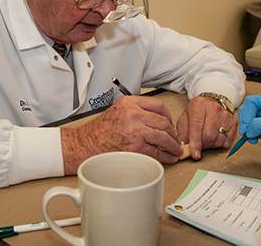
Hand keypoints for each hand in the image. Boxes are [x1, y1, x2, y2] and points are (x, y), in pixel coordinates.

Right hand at [61, 96, 182, 173]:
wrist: (84, 146)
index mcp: (129, 102)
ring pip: (163, 136)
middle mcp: (133, 113)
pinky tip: (169, 157)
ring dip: (172, 145)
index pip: (158, 105)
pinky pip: (157, 151)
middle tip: (175, 139)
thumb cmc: (99, 131)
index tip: (170, 122)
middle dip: (172, 132)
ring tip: (176, 150)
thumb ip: (135, 111)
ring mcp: (135, 129)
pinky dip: (166, 156)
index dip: (168, 115)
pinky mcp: (135, 146)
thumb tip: (156, 119)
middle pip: (163, 121)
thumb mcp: (118, 111)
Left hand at [176, 96, 237, 159]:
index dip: (195, 143)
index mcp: (198, 105)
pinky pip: (227, 142)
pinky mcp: (233, 122)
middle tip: (198, 145)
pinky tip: (215, 137)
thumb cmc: (196, 113)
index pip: (197, 126)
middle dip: (202, 145)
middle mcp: (213, 108)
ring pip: (218, 140)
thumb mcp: (184, 119)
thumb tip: (184, 147)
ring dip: (210, 145)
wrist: (210, 104)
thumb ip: (182, 133)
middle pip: (209, 135)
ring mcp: (225, 114)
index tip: (195, 155)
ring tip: (206, 139)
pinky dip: (219, 144)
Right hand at [238, 94, 260, 164]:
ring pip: (246, 118)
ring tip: (253, 138)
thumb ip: (259, 124)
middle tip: (246, 133)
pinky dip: (248, 134)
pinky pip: (248, 127)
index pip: (252, 101)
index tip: (247, 127)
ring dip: (246, 128)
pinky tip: (255, 140)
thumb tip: (248, 129)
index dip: (247, 113)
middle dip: (246, 121)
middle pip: (247, 108)